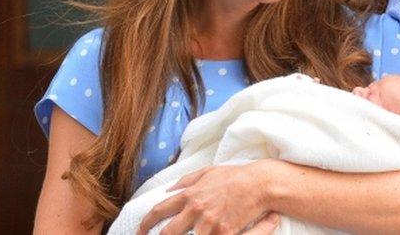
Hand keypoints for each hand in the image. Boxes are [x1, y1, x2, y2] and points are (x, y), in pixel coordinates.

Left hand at [137, 163, 275, 234]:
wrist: (258, 184)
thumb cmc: (235, 176)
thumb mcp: (208, 172)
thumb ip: (186, 181)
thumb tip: (169, 189)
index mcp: (190, 194)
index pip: (160, 210)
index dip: (146, 222)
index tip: (141, 230)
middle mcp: (196, 209)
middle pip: (168, 232)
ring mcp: (209, 223)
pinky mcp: (223, 232)